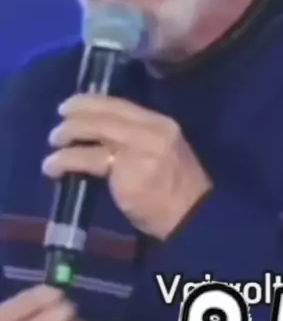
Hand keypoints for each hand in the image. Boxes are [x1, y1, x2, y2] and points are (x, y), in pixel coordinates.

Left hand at [42, 94, 211, 239]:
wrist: (191, 218)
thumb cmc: (177, 190)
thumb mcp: (165, 152)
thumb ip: (140, 139)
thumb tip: (103, 134)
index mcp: (161, 123)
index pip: (119, 104)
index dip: (90, 102)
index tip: (71, 105)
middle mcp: (149, 130)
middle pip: (103, 113)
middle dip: (74, 116)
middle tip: (58, 128)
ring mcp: (137, 149)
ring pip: (92, 130)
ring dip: (66, 135)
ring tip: (54, 146)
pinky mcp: (123, 171)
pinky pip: (86, 158)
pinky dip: (64, 160)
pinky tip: (53, 167)